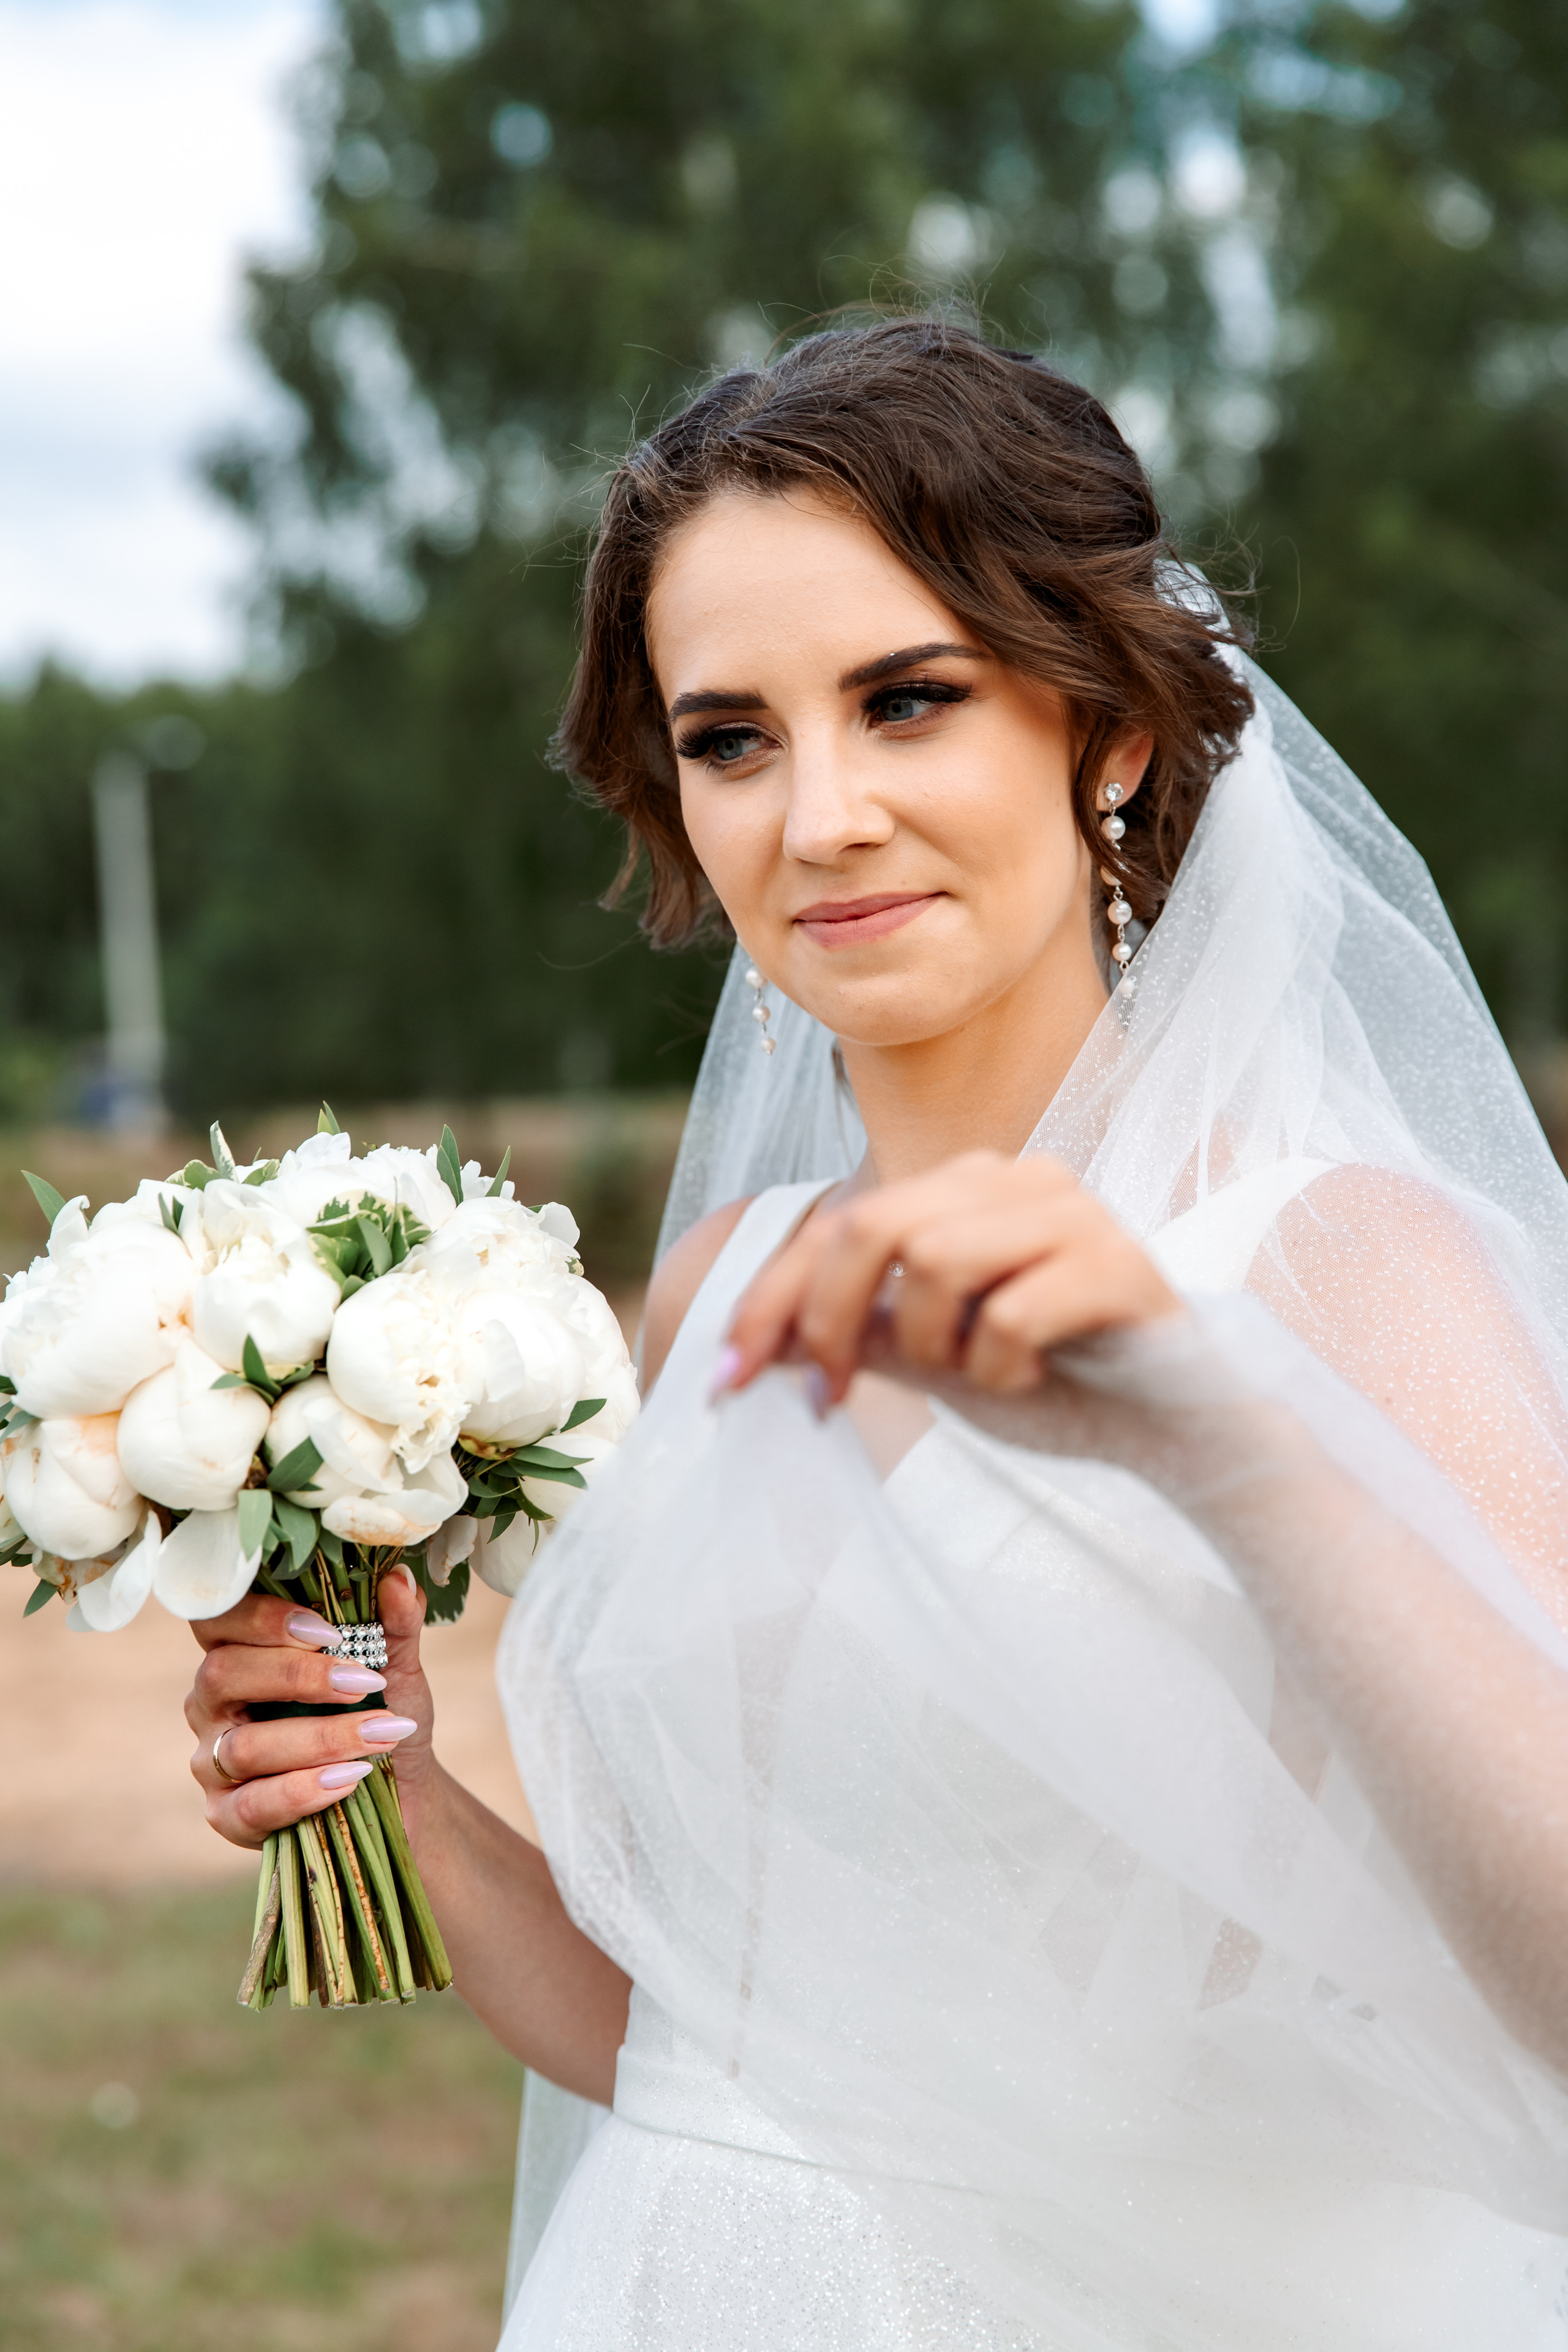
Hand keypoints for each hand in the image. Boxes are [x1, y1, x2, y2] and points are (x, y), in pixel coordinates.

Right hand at [184, 1567, 433, 1851]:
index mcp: (240, 1650)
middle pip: (221, 1675)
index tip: (329, 1629)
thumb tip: (400, 1578)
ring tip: (380, 1735)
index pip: (217, 1617)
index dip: (260, 1617)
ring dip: (319, 1738)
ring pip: (244, 1746)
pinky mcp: (226, 1815)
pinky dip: (305, 1791)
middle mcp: (212, 1703)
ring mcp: (212, 1761)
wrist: (401, 1789)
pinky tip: (351, 1778)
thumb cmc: (383, 1712)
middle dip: (297, 1677)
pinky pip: (253, 1805)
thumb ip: (394, 1623)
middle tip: (365, 1683)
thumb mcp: (396, 1666)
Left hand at [720, 1151, 1181, 1405]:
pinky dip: (1000, 1366)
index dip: (770, 1300)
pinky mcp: (1119, 1264)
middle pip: (873, 1224)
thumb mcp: (936, 1361)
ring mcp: (1074, 1213)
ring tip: (977, 1374)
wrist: (1180, 1430)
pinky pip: (1011, 1312)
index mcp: (968, 1186)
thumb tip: (760, 1343)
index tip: (727, 1379)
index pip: (839, 1224)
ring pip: (935, 1259)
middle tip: (834, 1398)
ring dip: (935, 1344)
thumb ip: (859, 1338)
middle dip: (830, 1319)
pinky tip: (1032, 1379)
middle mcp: (1019, 1177)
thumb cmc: (1057, 1384)